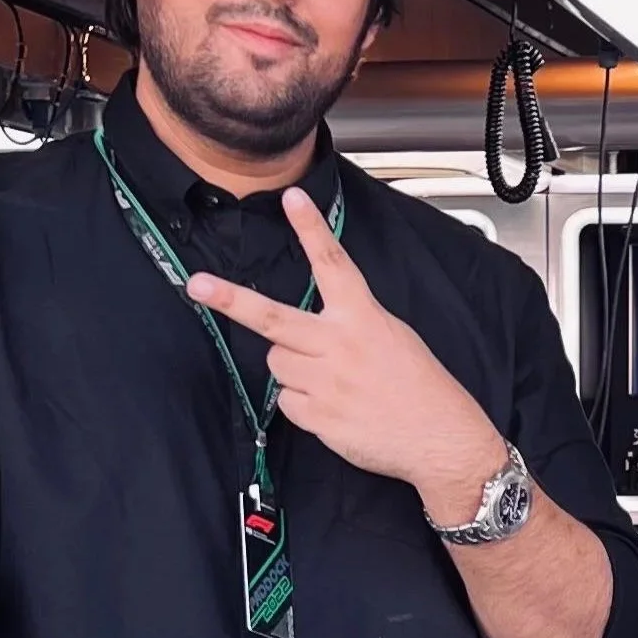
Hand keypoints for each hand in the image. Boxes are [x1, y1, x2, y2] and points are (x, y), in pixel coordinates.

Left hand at [187, 192, 507, 527]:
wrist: (440, 438)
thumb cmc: (420, 387)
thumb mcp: (393, 336)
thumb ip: (350, 322)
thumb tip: (312, 325)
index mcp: (363, 317)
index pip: (332, 264)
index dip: (311, 229)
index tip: (292, 199)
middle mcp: (340, 345)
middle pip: (273, 318)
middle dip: (231, 300)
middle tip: (197, 285)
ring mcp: (326, 383)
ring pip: (276, 362)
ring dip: (291, 368)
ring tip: (328, 381)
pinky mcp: (319, 417)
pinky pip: (288, 402)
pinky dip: (303, 404)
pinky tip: (333, 407)